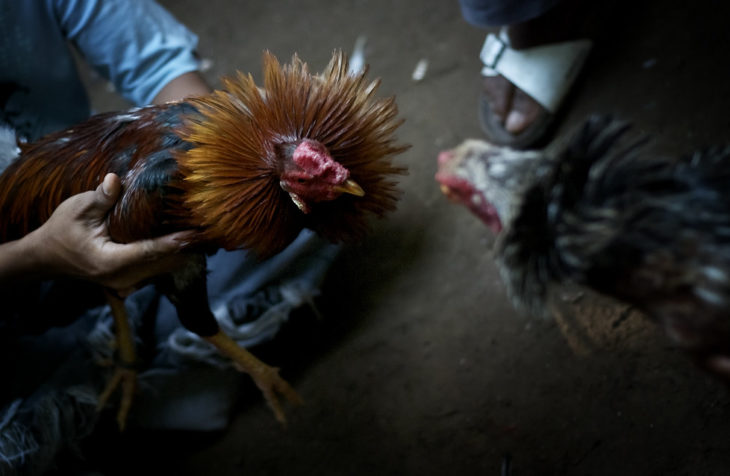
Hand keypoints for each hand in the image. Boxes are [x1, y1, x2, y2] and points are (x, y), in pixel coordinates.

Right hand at [27, 173, 192, 294]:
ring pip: (163, 267)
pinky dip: (172, 254)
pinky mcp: (130, 279)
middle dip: (186, 246)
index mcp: (111, 262)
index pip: (151, 251)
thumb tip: (115, 180)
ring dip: (182, 251)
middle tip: (209, 227)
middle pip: (164, 262)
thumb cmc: (61, 231)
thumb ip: (100, 198)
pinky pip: (157, 268)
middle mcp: (123, 277)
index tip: (195, 233)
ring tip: (204, 232)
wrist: (46, 257)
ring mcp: (128, 282)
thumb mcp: (77, 210)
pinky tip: (186, 239)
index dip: (175, 241)